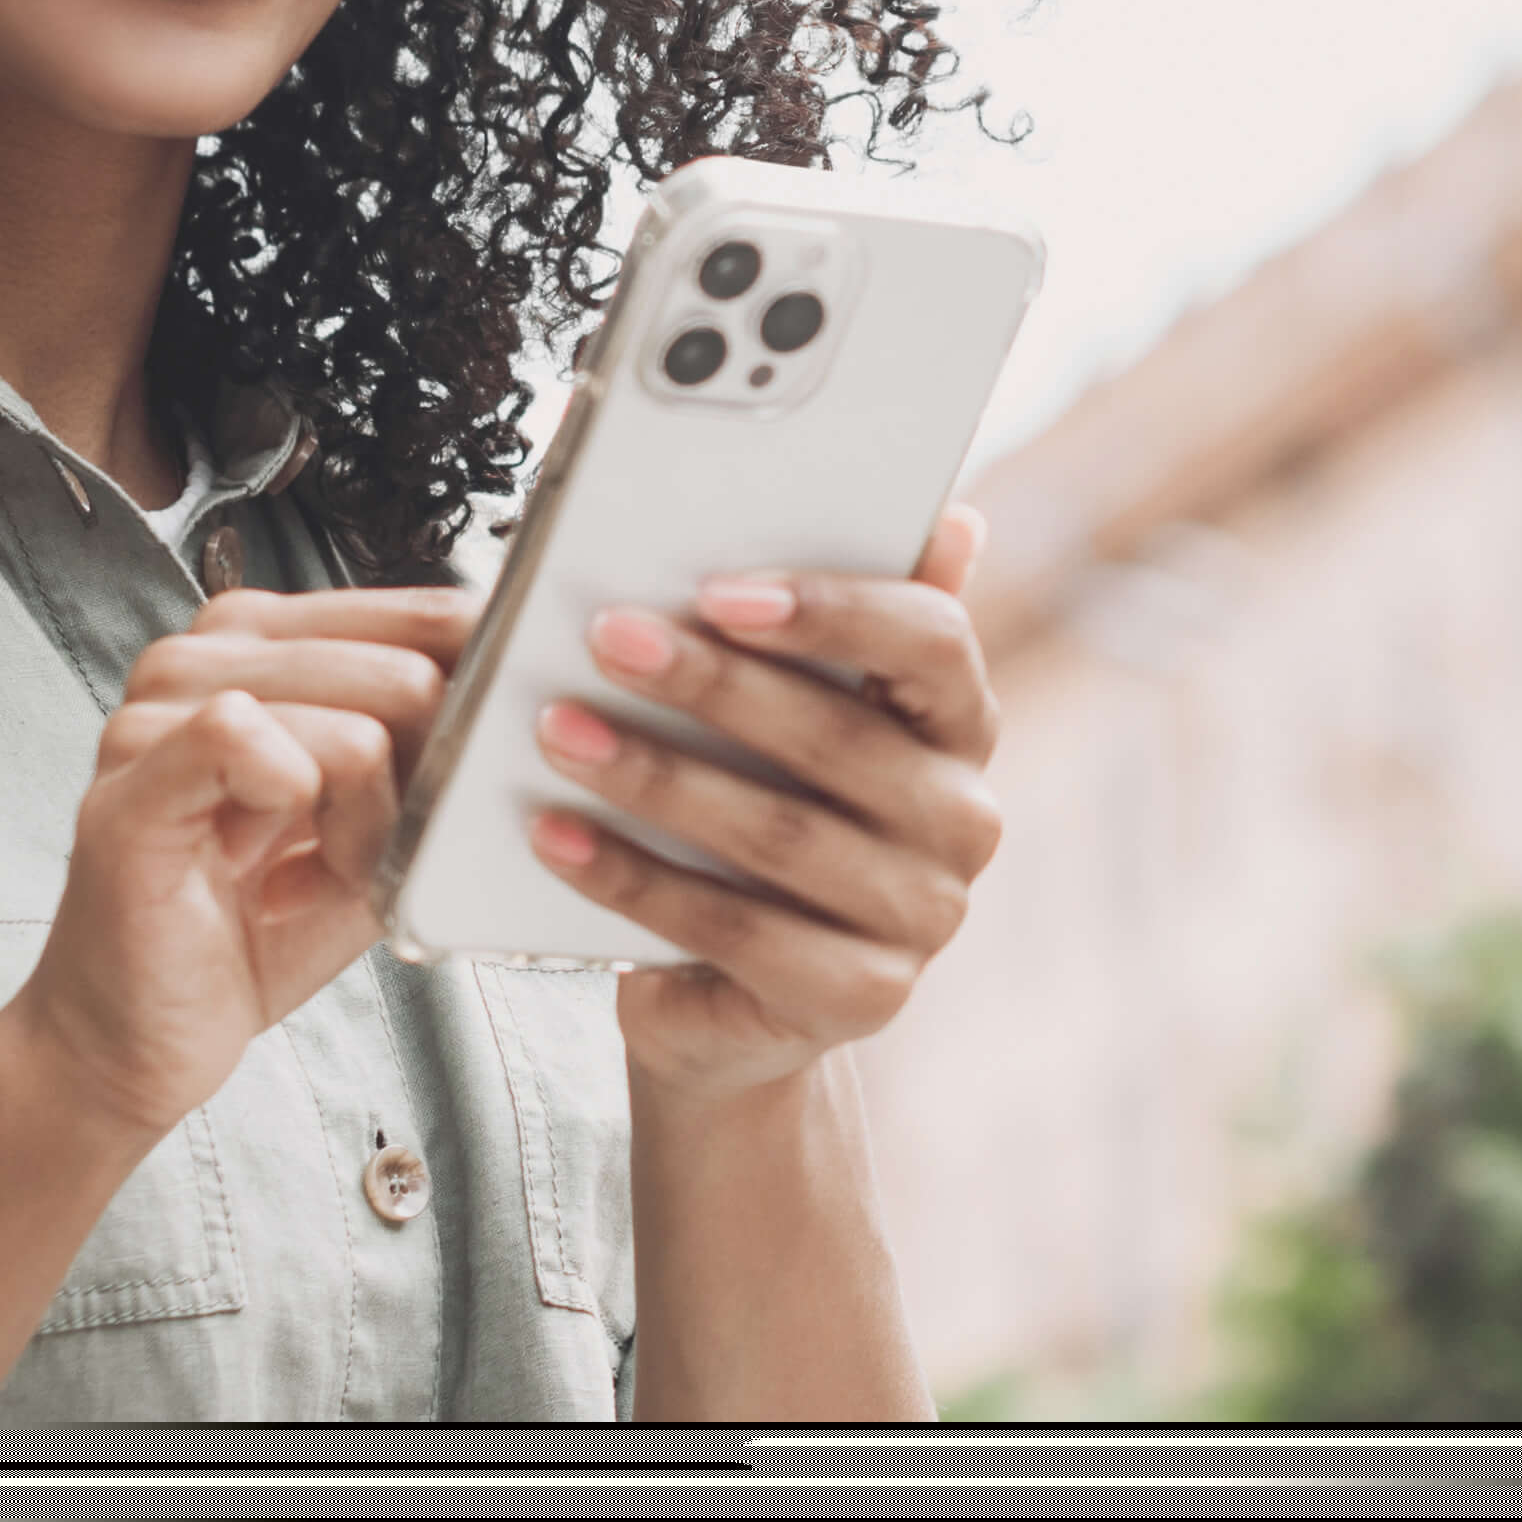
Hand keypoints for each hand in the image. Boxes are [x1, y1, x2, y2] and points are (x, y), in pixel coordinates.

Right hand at [0, 584, 472, 1139]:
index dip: (480, 703)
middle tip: (371, 859)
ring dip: (368, 829)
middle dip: (421, 788)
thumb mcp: (382, 822)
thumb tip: (522, 690)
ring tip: (319, 877)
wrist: (146, 1035)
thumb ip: (438, 747)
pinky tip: (278, 880)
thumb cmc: (255, 929)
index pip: (424, 614)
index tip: (474, 777)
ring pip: (353, 726)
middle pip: (402, 668)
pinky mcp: (132, 780)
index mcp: (266, 643)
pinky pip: (255, 743)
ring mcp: (156, 711)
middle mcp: (204, 655)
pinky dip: (306, 830)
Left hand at [527, 506, 1006, 1101]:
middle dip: (710, 683)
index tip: (717, 588)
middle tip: (604, 637)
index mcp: (961, 726)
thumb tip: (953, 520)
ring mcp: (922, 918)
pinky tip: (556, 834)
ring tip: (557, 731)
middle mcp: (964, 821)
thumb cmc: (755, 822)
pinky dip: (632, 878)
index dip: (830, 610)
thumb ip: (845, 624)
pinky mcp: (860, 997)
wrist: (731, 1000)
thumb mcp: (795, 718)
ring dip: (656, 776)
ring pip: (779, 834)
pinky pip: (733, 928)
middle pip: (838, 738)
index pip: (934, 643)